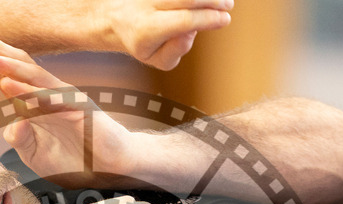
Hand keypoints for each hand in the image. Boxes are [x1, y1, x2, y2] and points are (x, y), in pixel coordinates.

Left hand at [0, 34, 137, 187]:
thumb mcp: (36, 155)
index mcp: (36, 103)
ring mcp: (65, 98)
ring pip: (34, 76)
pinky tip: (10, 86)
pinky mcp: (78, 108)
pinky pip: (50, 98)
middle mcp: (50, 94)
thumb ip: (20, 140)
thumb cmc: (76, 161)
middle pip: (21, 65)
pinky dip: (29, 91)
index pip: (10, 77)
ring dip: (9, 66)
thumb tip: (10, 125)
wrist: (111, 170)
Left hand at [96, 0, 233, 69]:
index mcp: (147, 29)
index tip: (225, 20)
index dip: (209, 19)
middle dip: (213, 0)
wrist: (113, 19)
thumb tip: (191, 32)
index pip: (185, 20)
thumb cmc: (140, 41)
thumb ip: (176, 51)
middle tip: (229, 6)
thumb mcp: (155, 58)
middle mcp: (147, 5)